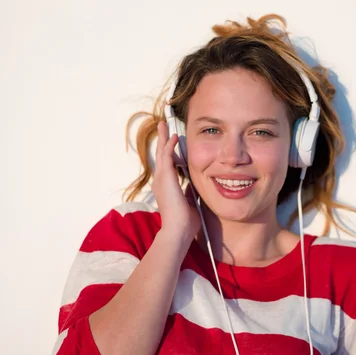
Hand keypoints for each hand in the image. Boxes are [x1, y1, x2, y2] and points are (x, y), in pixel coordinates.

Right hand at [151, 121, 201, 240]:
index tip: (172, 143)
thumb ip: (190, 191)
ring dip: (164, 137)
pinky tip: (174, 136)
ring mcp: (161, 179)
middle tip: (162, 126)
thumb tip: (194, 184)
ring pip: (161, 152)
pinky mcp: (165, 177)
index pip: (167, 165)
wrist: (178, 230)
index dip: (169, 153)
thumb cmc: (185, 222)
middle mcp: (160, 181)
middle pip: (160, 155)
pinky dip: (169, 145)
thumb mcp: (189, 202)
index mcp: (165, 187)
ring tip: (164, 124)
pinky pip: (166, 156)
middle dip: (162, 140)